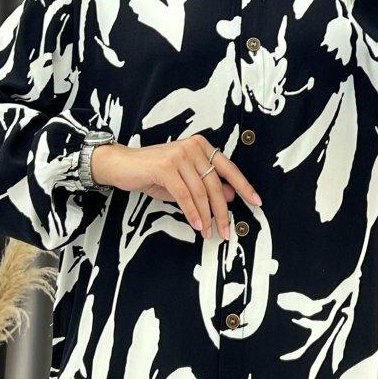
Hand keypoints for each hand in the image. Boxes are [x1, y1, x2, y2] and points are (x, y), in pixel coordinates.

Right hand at [90, 135, 261, 240]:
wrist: (121, 165)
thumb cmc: (151, 173)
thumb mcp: (183, 181)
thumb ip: (205, 186)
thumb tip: (230, 197)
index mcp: (200, 146)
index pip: (228, 167)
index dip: (243, 186)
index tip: (256, 202)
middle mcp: (192, 147)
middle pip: (214, 184)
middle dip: (222, 211)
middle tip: (226, 230)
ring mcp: (179, 155)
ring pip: (200, 192)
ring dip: (206, 216)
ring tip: (209, 232)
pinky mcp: (165, 166)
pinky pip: (184, 195)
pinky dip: (192, 213)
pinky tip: (197, 225)